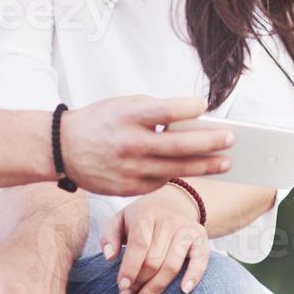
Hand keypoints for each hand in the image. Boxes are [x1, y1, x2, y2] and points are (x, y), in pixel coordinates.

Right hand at [60, 95, 234, 195]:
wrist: (62, 148)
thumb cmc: (100, 121)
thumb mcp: (124, 105)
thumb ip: (155, 111)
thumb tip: (192, 121)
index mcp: (129, 116)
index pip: (168, 111)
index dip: (191, 108)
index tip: (205, 107)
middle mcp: (130, 143)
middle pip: (179, 145)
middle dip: (210, 143)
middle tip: (231, 140)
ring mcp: (129, 169)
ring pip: (176, 170)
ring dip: (205, 166)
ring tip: (225, 162)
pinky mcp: (128, 188)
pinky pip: (161, 182)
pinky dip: (177, 175)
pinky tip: (193, 170)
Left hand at [102, 185, 209, 293]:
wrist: (173, 202)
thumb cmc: (141, 218)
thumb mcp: (120, 220)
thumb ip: (109, 237)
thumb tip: (109, 257)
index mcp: (146, 214)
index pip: (139, 244)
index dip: (130, 268)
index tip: (122, 286)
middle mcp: (168, 220)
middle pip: (154, 260)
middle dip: (139, 282)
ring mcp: (186, 229)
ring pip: (172, 265)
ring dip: (157, 288)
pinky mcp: (200, 237)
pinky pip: (200, 259)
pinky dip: (194, 275)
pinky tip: (184, 291)